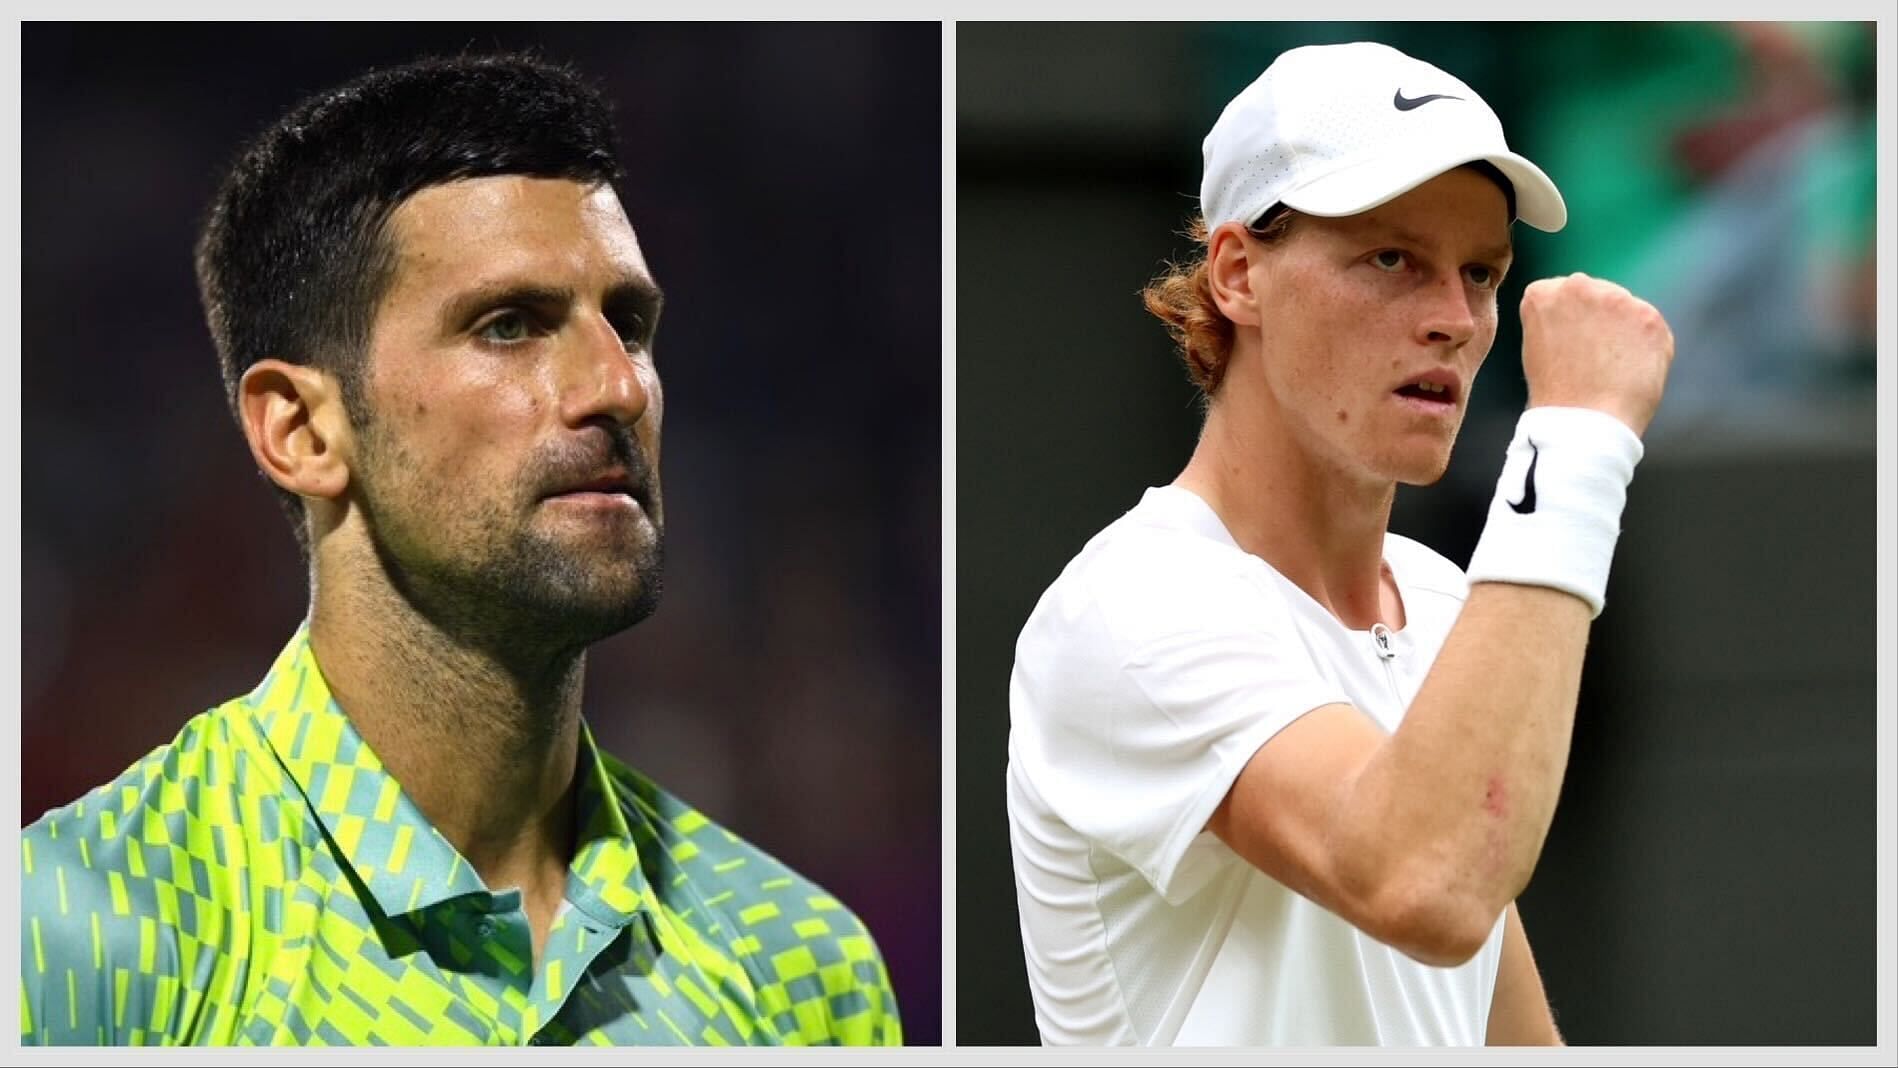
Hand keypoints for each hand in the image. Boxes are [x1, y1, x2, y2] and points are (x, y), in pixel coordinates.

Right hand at [1518, 273, 1674, 437]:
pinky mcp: (1650, 318)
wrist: (1586, 423)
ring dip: (1621, 330)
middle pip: (1595, 293)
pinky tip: (1631, 370)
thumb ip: (1555, 318)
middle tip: (1592, 357)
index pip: (1560, 292)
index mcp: (1542, 293)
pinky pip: (1649, 327)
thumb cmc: (1557, 395)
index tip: (1566, 344)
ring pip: (1624, 308)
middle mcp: (1579, 286)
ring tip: (1611, 367)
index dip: (1566, 321)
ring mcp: (1618, 299)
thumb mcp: (1536, 346)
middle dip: (1596, 318)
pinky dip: (1645, 347)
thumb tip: (1584, 315)